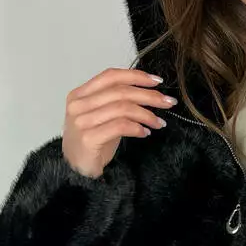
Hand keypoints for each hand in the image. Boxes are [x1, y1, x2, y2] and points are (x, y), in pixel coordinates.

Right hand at [62, 67, 177, 177]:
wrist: (76, 169)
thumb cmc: (92, 141)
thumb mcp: (102, 115)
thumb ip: (116, 101)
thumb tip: (149, 92)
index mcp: (80, 94)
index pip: (111, 76)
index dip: (136, 76)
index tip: (157, 81)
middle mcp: (78, 105)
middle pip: (121, 92)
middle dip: (149, 96)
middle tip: (168, 102)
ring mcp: (82, 122)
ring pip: (123, 108)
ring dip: (147, 114)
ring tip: (159, 122)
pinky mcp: (89, 138)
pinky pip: (120, 126)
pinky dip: (137, 128)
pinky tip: (145, 133)